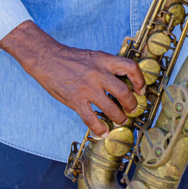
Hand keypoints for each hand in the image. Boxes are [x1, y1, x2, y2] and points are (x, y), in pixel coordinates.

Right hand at [0, 21, 145, 136]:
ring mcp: (87, 88)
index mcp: (104, 60)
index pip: (131, 68)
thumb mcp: (93, 56)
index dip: (140, 80)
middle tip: (132, 109)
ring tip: (121, 120)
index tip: (140, 90)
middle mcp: (98, 74)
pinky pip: (91, 119)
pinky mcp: (76, 100)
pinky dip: (100, 128)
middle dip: (131, 105)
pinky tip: (104, 132)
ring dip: (119, 118)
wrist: (47, 59)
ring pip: (110, 108)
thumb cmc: (70, 58)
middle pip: (124, 92)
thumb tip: (122, 81)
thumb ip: (107, 67)